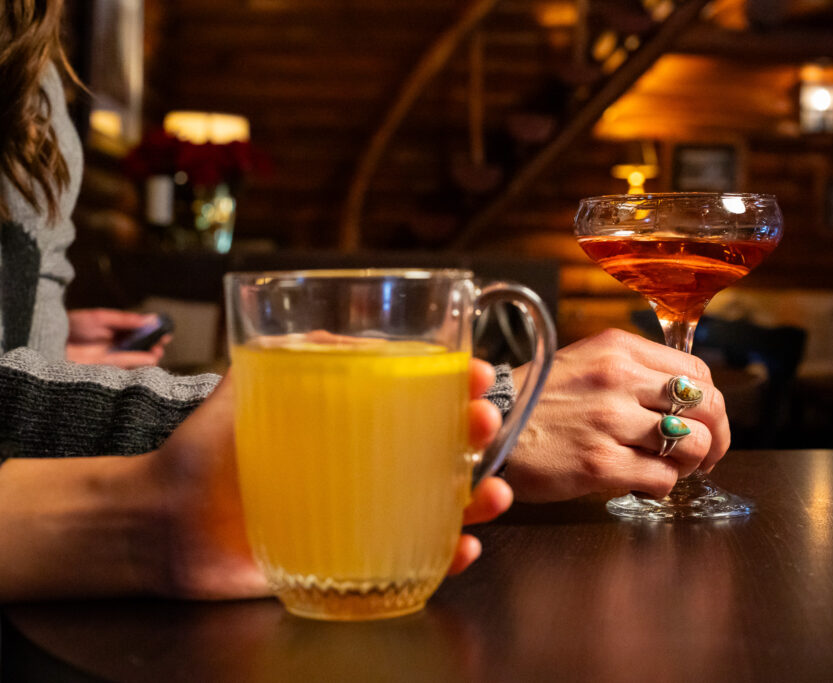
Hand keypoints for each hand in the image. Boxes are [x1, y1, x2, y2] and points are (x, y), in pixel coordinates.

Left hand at [66, 308, 170, 368]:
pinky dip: (136, 365)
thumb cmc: (71, 327)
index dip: (154, 335)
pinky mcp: (104, 373)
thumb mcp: (101, 319)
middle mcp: (115, 349)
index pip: (141, 336)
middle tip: (160, 345)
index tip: (166, 334)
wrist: (47, 342)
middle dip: (153, 348)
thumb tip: (153, 319)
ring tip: (155, 353)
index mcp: (116, 334)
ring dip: (147, 358)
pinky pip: (124, 370)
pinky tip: (147, 360)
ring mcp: (110, 362)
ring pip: (135, 362)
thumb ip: (126, 320)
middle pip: (141, 350)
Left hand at [148, 359, 507, 598]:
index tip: (481, 375)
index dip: (457, 384)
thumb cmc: (207, 449)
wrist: (164, 523)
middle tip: (485, 423)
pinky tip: (464, 547)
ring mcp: (365, 512)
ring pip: (441, 503)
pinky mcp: (356, 560)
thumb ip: (291, 353)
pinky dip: (447, 556)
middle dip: (476, 432)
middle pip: (441, 446)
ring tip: (494, 493)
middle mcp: (365, 464)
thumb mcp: (248, 385)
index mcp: (350, 422)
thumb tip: (345, 330)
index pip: (418, 397)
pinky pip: (414, 559)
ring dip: (481, 497)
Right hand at [504, 328, 730, 502]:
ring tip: (667, 468)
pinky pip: (662, 479)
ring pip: (692, 445)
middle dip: (715, 437)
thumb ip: (633, 371)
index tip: (704, 422)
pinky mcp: (599, 463)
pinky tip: (639, 482)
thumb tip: (687, 398)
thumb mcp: (586, 363)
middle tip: (704, 456)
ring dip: (690, 464)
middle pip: (707, 406)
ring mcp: (609, 421)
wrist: (487, 427)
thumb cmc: (538, 400)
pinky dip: (660, 487)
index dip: (711, 402)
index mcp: (618, 349)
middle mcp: (618, 378)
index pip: (698, 371)